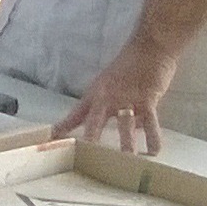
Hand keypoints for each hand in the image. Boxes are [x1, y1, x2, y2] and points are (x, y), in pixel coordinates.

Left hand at [56, 37, 177, 154]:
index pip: (77, 113)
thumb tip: (127, 126)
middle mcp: (109, 98)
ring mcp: (128, 100)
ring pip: (125, 126)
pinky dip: (152, 138)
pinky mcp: (147, 100)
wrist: (150, 46)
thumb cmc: (131, 62)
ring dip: (126, 143)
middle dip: (90, 138)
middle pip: (95, 122)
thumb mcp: (113, 81)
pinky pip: (150, 123)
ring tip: (125, 159)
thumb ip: (115, 105)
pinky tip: (153, 151)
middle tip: (84, 155)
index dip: (64, 126)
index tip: (53, 138)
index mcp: (97, 93)